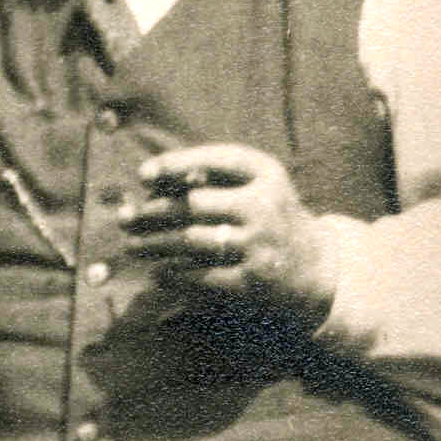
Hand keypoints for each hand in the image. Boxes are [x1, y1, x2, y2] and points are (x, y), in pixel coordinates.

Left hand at [121, 142, 336, 329]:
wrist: (314, 269)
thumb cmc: (269, 219)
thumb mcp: (257, 187)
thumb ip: (214, 179)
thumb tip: (150, 185)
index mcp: (266, 173)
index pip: (216, 159)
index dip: (175, 164)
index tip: (142, 174)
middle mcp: (265, 205)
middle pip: (193, 204)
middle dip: (151, 213)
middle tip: (125, 220)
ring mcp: (259, 245)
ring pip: (190, 241)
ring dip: (153, 244)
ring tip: (132, 246)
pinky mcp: (253, 280)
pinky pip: (200, 276)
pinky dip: (173, 274)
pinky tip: (156, 272)